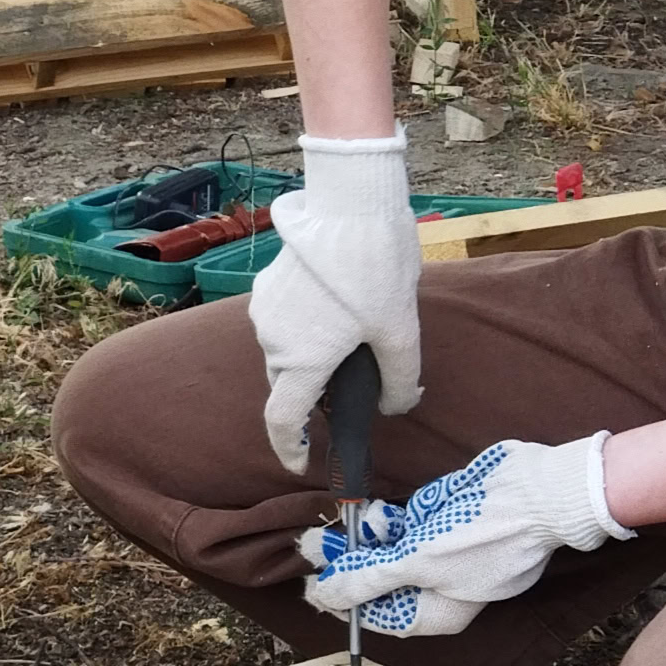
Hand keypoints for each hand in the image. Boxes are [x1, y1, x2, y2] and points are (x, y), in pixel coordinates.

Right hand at [249, 133, 423, 472]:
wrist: (350, 204)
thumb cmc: (375, 270)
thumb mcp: (400, 331)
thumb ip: (399, 380)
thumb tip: (397, 404)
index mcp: (302, 361)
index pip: (282, 420)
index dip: (288, 447)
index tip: (300, 461)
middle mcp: (273, 340)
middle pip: (288, 383)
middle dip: (314, 392)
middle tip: (352, 380)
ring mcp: (265, 310)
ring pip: (285, 350)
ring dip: (310, 354)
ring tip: (352, 331)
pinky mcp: (267, 284)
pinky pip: (282, 321)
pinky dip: (303, 327)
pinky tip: (337, 305)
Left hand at [297, 436, 627, 637]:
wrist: (539, 491)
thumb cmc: (483, 537)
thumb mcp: (418, 562)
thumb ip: (369, 580)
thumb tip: (326, 598)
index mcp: (438, 612)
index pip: (380, 616)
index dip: (344, 602)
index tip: (313, 583)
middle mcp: (439, 587)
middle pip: (382, 583)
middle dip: (348, 563)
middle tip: (314, 543)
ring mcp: (444, 553)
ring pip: (391, 551)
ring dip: (364, 537)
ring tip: (338, 522)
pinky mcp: (447, 522)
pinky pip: (408, 527)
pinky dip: (388, 520)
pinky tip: (370, 512)